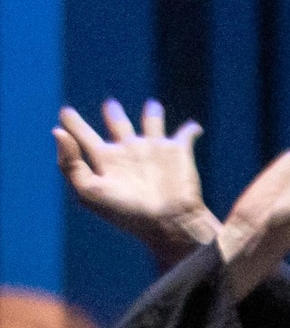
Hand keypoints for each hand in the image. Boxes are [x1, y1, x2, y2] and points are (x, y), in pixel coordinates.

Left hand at [53, 101, 215, 257]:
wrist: (168, 224)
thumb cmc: (127, 212)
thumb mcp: (88, 190)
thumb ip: (69, 163)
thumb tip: (57, 132)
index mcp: (106, 160)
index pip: (84, 136)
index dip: (73, 123)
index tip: (65, 112)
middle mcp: (129, 152)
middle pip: (118, 124)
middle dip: (114, 113)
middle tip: (111, 104)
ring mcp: (154, 151)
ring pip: (152, 124)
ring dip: (153, 114)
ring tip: (153, 105)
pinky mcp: (178, 153)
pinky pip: (185, 135)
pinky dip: (190, 130)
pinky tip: (194, 128)